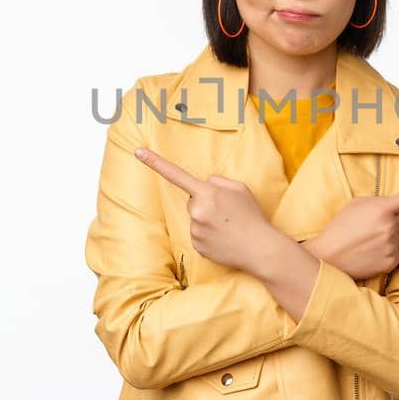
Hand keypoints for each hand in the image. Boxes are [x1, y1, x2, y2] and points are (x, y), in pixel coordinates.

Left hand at [134, 147, 278, 271]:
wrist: (260, 248)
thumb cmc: (251, 216)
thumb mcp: (240, 189)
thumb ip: (218, 182)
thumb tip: (205, 185)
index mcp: (207, 192)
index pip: (176, 174)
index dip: (155, 162)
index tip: (138, 151)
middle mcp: (196, 210)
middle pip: (192, 201)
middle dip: (206, 203)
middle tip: (227, 212)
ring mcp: (195, 230)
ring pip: (195, 219)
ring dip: (207, 220)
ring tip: (228, 227)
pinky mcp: (197, 246)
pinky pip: (198, 236)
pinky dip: (208, 236)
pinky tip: (224, 238)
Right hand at [308, 175, 398, 279]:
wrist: (327, 257)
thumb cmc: (340, 228)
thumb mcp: (356, 205)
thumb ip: (379, 202)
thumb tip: (397, 209)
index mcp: (383, 208)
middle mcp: (391, 226)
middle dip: (392, 217)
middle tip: (369, 225)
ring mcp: (392, 245)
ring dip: (387, 235)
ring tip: (365, 240)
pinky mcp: (391, 262)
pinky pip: (398, 251)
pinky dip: (387, 250)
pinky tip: (370, 252)